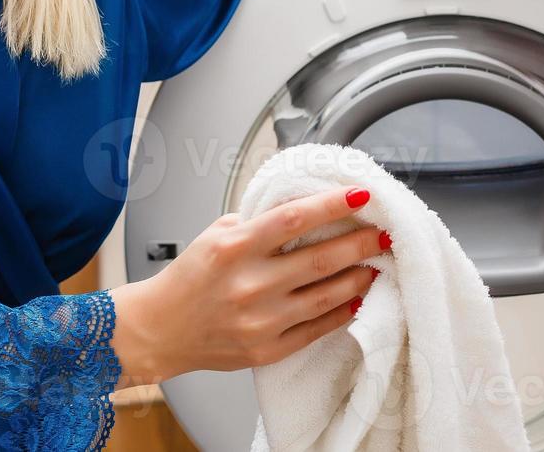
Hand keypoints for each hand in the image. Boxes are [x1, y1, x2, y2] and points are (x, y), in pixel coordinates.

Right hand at [107, 186, 388, 388]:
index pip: (294, 218)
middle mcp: (250, 284)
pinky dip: (342, 311)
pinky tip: (356, 298)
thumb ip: (256, 222)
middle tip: (383, 232)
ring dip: (358, 277)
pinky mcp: (267, 348)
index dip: (332, 204)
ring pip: (326, 295)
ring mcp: (261, 319)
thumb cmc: (188, 279)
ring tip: (376, 264)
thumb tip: (301, 210)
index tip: (361, 194)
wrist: (160, 329)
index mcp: (235, 248)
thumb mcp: (215, 235)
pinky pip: (317, 328)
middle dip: (360, 242)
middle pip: (321, 258)